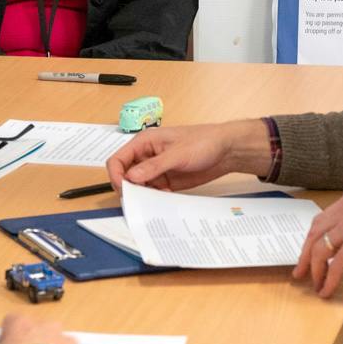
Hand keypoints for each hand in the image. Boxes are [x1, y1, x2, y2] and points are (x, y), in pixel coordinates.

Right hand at [106, 119, 265, 191]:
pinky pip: (152, 192)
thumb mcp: (177, 154)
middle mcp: (146, 156)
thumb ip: (153, 166)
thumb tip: (130, 177)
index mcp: (144, 142)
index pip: (118, 159)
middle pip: (124, 175)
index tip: (123, 189)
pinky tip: (163, 200)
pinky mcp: (165, 180)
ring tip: (152, 201)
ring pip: (138, 186)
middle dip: (128, 188)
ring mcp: (155, 169)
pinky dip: (153, 198)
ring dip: (141, 195)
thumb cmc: (203, 142)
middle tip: (137, 200)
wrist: (226, 151)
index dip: (116, 175)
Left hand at [296, 189, 342, 297]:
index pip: (323, 220)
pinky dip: (329, 280)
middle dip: (306, 255)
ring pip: (321, 250)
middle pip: (316, 234)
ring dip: (315, 270)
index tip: (308, 253)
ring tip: (315, 285)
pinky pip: (336, 265)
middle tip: (301, 272)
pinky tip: (327, 290)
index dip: (313, 239)